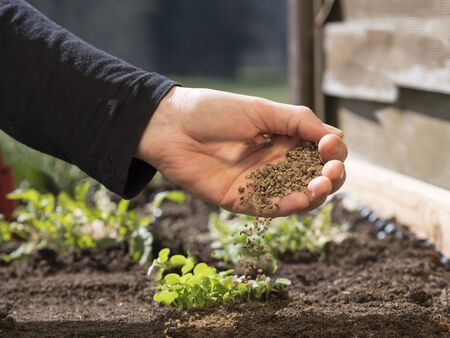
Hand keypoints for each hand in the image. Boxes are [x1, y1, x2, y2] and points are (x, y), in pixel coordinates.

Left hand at [137, 87, 346, 216]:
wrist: (171, 127)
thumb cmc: (213, 111)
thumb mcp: (261, 110)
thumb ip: (298, 122)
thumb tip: (338, 136)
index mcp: (284, 138)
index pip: (322, 151)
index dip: (333, 151)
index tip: (328, 145)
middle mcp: (277, 162)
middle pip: (316, 176)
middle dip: (332, 176)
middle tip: (332, 171)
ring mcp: (261, 183)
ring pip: (300, 196)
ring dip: (317, 194)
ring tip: (321, 185)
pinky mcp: (243, 200)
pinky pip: (272, 208)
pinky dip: (290, 206)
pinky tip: (301, 198)